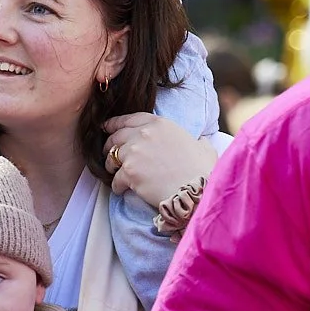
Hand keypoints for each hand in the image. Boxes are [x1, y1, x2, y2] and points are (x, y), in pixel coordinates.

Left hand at [102, 112, 217, 208]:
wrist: (195, 191)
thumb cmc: (201, 171)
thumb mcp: (202, 147)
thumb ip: (197, 141)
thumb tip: (201, 141)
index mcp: (159, 123)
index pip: (129, 119)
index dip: (115, 123)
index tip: (107, 127)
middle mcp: (144, 133)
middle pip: (116, 136)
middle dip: (109, 145)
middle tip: (108, 153)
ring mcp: (134, 152)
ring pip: (111, 157)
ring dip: (111, 165)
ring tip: (114, 173)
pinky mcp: (129, 172)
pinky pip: (115, 179)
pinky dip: (117, 185)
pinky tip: (121, 189)